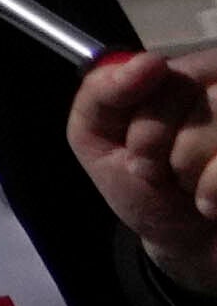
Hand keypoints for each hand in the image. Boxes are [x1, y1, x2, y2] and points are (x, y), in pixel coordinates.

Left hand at [76, 46, 216, 292]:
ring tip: (191, 185)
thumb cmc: (146, 185)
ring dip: (190, 173)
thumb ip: (102, 92)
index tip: (137, 147)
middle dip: (161, 149)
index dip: (143, 120)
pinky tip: (211, 203)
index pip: (165, 73)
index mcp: (192, 72)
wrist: (189, 244)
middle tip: (165, 171)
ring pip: (214, 132)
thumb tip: (151, 61)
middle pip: (198, 100)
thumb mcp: (99, 139)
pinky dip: (211, 194)